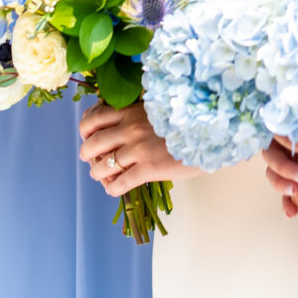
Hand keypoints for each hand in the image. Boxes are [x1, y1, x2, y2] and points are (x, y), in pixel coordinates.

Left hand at [78, 101, 202, 196]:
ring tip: (105, 176)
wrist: (213, 133)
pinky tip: (117, 187)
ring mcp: (138, 150)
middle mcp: (130, 129)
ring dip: (98, 173)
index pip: (93, 118)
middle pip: (92, 144)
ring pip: (101, 167)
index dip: (85, 130)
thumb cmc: (189, 121)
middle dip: (87, 155)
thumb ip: (139, 113)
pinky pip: (118, 184)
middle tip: (93, 160)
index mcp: (131, 111)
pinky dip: (112, 188)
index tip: (89, 137)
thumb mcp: (160, 108)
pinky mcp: (148, 170)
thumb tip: (121, 121)